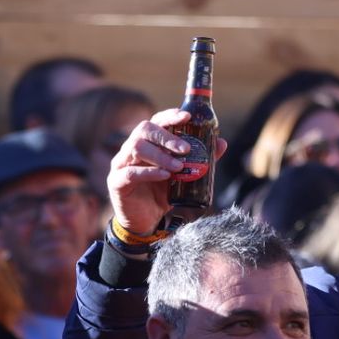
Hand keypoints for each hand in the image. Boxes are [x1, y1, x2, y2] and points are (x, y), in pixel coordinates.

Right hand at [106, 109, 228, 237]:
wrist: (144, 222)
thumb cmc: (161, 194)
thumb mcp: (182, 176)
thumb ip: (199, 159)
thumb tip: (222, 143)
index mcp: (146, 143)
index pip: (155, 121)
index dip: (169, 116)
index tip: (187, 117)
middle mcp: (131, 149)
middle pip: (144, 129)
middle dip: (167, 137)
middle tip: (185, 149)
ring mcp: (121, 164)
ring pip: (136, 148)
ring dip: (160, 155)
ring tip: (178, 167)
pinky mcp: (117, 182)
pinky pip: (130, 173)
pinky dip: (149, 172)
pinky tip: (164, 176)